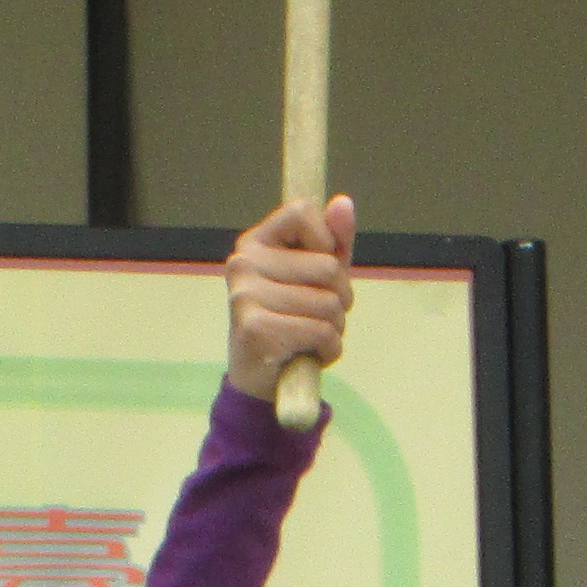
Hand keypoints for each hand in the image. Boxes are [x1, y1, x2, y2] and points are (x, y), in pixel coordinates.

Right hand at [223, 192, 355, 403]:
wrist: (259, 382)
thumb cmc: (291, 323)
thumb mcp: (316, 279)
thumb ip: (332, 242)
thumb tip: (343, 203)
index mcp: (254, 243)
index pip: (302, 211)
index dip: (326, 241)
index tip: (318, 271)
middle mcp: (243, 264)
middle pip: (328, 266)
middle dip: (339, 298)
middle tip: (316, 317)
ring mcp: (245, 296)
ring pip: (329, 303)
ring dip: (334, 328)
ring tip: (310, 339)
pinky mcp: (255, 329)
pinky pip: (321, 332)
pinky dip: (328, 349)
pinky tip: (308, 355)